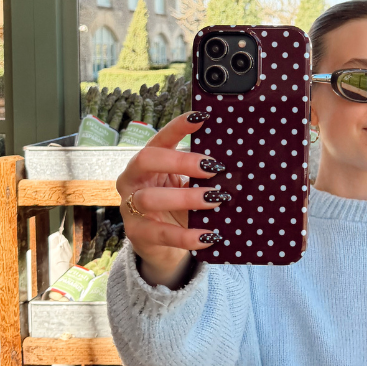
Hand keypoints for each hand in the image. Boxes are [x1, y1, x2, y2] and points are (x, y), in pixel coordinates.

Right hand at [115, 110, 227, 287]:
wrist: (164, 248)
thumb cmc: (179, 209)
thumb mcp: (187, 187)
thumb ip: (200, 175)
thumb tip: (236, 163)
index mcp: (147, 164)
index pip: (159, 139)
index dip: (177, 127)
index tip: (200, 117)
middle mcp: (132, 180)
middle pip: (146, 160)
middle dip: (180, 161)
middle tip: (214, 167)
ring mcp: (130, 208)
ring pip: (150, 198)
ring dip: (186, 197)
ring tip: (216, 199)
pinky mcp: (137, 234)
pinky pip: (161, 234)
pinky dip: (187, 236)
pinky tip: (209, 236)